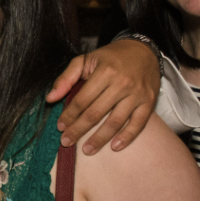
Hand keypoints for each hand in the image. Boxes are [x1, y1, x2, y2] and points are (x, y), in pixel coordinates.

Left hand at [47, 39, 159, 153]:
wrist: (144, 50)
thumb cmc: (111, 57)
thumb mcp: (86, 60)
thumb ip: (66, 77)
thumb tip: (50, 98)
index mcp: (105, 72)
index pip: (82, 100)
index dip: (69, 115)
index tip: (60, 127)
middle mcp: (122, 83)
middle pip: (96, 113)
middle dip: (79, 130)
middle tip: (67, 142)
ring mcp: (137, 94)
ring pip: (115, 121)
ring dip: (100, 138)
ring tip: (87, 150)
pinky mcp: (149, 102)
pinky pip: (138, 123)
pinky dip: (127, 137)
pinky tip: (115, 147)